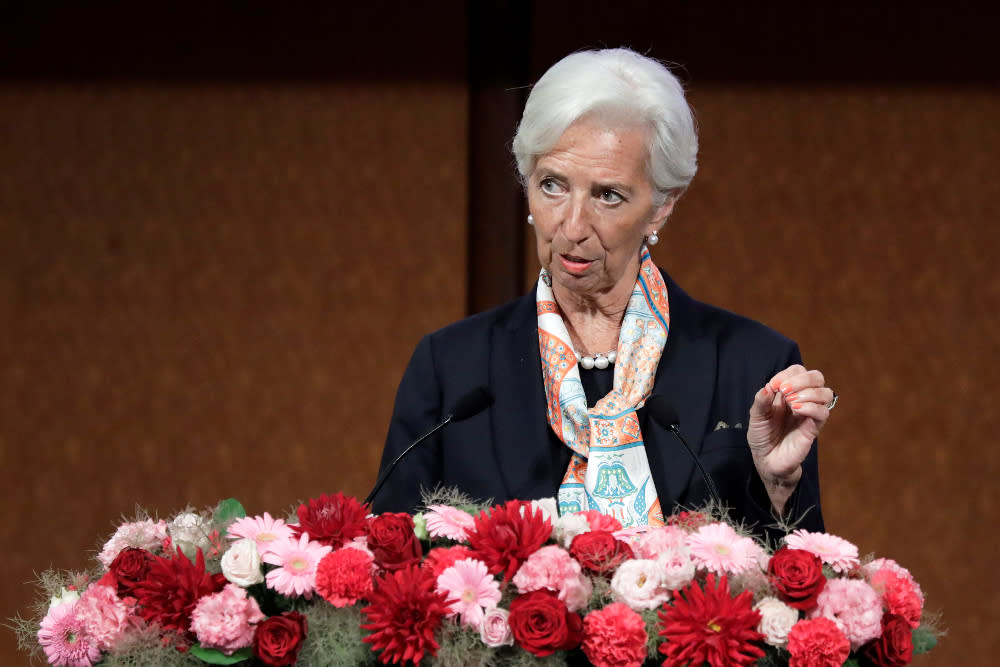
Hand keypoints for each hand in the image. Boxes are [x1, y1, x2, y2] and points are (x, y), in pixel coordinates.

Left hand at [746, 364, 833, 514]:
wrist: (767, 461)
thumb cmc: (762, 436)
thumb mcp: (756, 416)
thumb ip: (761, 400)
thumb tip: (769, 386)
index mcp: (787, 393)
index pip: (798, 371)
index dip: (788, 374)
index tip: (774, 386)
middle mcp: (801, 399)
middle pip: (817, 377)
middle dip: (802, 379)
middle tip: (785, 391)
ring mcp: (809, 414)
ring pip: (826, 393)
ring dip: (809, 393)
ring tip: (791, 403)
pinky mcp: (814, 428)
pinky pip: (823, 413)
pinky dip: (811, 407)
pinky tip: (797, 410)